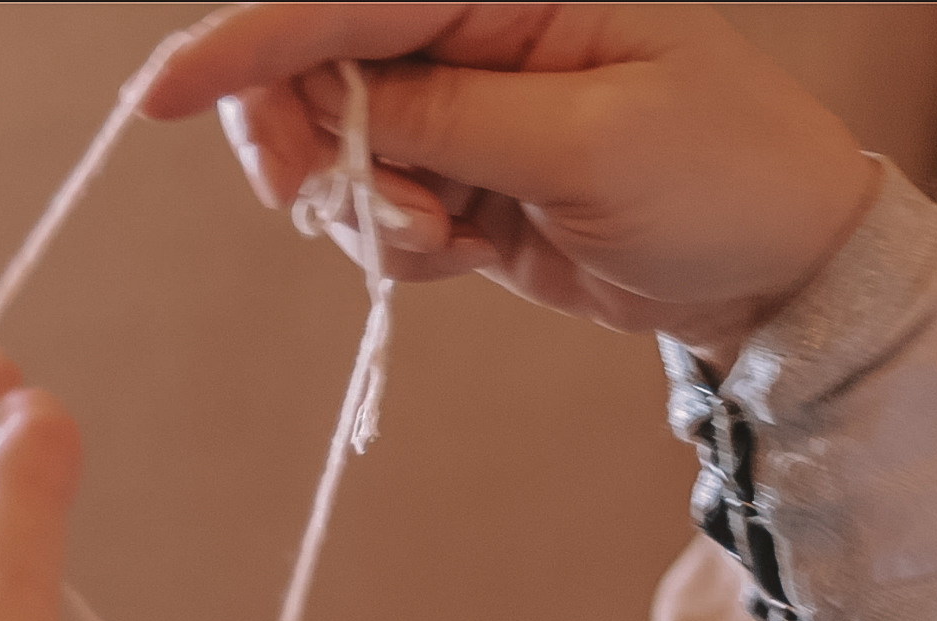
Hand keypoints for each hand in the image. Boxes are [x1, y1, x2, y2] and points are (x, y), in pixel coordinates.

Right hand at [149, 3, 876, 366]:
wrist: (778, 276)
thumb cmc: (724, 181)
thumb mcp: (589, 145)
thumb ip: (451, 117)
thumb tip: (337, 101)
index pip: (351, 2)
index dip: (245, 45)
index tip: (158, 95)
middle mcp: (478, 35)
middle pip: (312, 70)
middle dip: (304, 145)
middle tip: (331, 204)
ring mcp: (462, 111)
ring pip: (331, 151)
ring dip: (360, 211)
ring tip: (445, 237)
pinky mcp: (456, 179)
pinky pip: (368, 210)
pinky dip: (390, 246)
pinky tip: (462, 252)